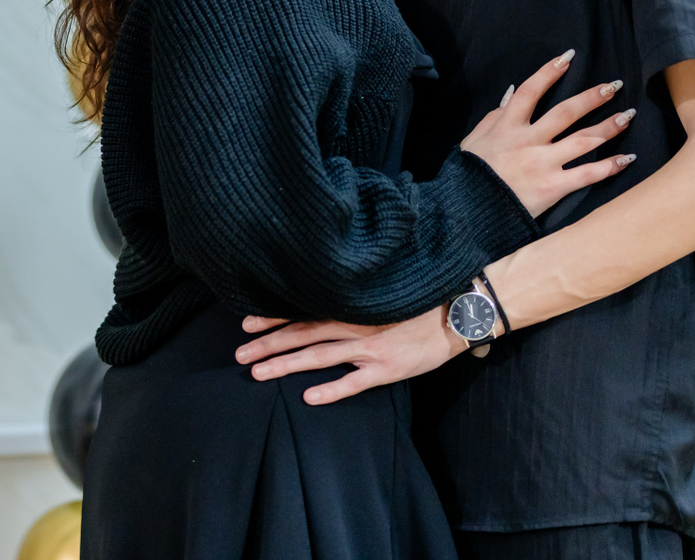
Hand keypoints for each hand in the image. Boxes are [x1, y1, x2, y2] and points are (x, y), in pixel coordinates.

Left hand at [234, 307, 460, 403]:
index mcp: (350, 306)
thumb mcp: (378, 296)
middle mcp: (354, 325)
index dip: (273, 318)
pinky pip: (354, 382)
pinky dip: (331, 389)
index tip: (246, 324)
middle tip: (239, 354)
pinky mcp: (386, 369)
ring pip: (319, 356)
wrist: (455, 314)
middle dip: (268, 344)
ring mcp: (369, 348)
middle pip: (302, 334)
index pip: (302, 311)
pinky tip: (308, 398)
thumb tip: (320, 304)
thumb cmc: (415, 303)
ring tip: (259, 373)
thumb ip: (351, 302)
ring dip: (286, 364)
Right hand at [459, 49, 636, 215]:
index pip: (530, 92)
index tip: (567, 58)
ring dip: (608, 127)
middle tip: (613, 86)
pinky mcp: (553, 187)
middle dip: (592, 97)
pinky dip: (609, 166)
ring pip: (583, 140)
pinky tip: (627, 158)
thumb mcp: (473, 139)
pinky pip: (587, 174)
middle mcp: (528, 141)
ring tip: (627, 116)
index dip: (548, 73)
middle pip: (566, 112)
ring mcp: (542, 164)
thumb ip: (493, 116)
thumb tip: (511, 93)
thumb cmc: (469, 175)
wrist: (468, 210)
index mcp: (507, 126)